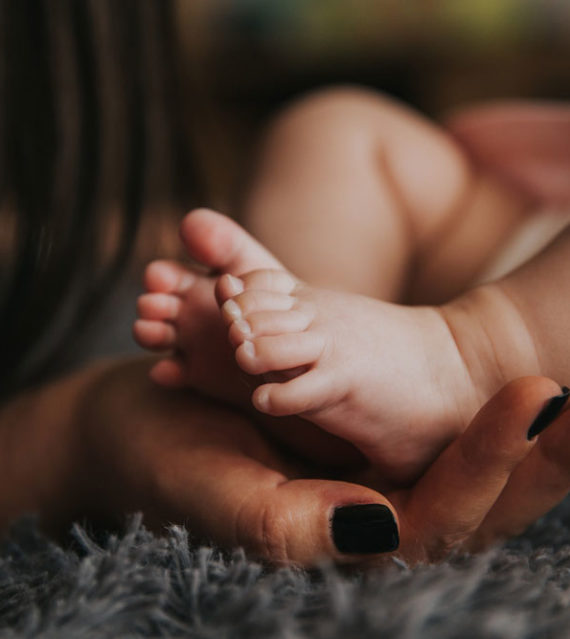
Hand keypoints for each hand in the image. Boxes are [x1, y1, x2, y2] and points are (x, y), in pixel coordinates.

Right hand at [73, 359, 569, 565]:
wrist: (141, 424)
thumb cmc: (168, 464)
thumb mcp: (220, 496)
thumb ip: (291, 527)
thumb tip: (381, 528)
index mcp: (342, 543)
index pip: (444, 519)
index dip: (496, 462)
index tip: (540, 398)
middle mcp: (368, 515)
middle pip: (477, 498)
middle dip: (537, 456)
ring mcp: (368, 475)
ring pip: (465, 463)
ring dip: (519, 429)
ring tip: (566, 384)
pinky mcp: (357, 441)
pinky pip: (433, 432)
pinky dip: (478, 408)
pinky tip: (517, 382)